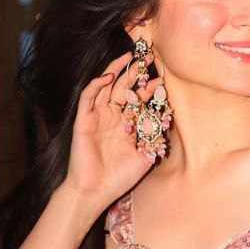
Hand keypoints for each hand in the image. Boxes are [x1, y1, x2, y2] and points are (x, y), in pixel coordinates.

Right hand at [63, 49, 164, 202]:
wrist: (96, 191)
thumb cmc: (119, 177)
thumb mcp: (145, 157)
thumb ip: (154, 139)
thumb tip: (166, 121)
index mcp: (126, 125)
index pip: (138, 101)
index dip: (148, 89)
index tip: (161, 80)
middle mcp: (111, 118)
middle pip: (123, 88)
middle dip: (134, 73)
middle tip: (147, 58)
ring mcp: (97, 117)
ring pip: (105, 86)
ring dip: (116, 71)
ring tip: (129, 58)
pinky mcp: (83, 120)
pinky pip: (88, 97)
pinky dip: (97, 85)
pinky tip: (109, 77)